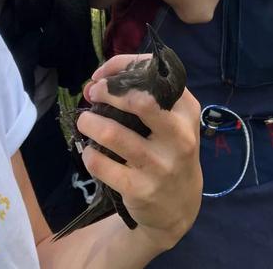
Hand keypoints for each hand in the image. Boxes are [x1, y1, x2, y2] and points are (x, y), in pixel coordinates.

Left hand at [79, 55, 201, 250]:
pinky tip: (91, 151)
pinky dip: (89, 154)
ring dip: (89, 123)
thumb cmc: (169, 148)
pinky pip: (101, 165)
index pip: (152, 73)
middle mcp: (178, 135)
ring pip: (112, 133)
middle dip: (107, 92)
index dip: (120, 66)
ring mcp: (160, 165)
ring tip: (85, 121)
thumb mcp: (172, 119)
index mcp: (186, 110)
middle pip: (138, 101)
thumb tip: (93, 84)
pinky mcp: (140, 189)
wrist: (181, 205)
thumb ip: (141, 96)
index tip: (102, 75)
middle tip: (93, 94)